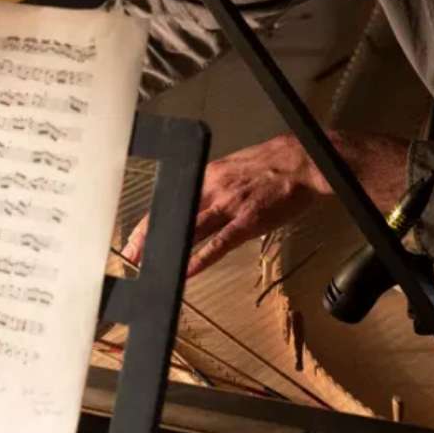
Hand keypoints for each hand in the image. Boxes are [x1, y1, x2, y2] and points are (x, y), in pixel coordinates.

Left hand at [121, 133, 320, 276]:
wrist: (303, 161)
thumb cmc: (274, 163)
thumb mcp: (236, 166)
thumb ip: (216, 183)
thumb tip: (202, 197)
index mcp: (209, 175)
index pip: (171, 198)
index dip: (150, 220)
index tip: (134, 237)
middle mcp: (213, 189)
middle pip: (174, 215)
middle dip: (148, 238)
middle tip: (130, 257)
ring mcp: (230, 206)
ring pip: (190, 230)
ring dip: (168, 249)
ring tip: (149, 266)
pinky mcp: (248, 221)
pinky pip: (220, 244)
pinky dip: (201, 259)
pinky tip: (187, 271)